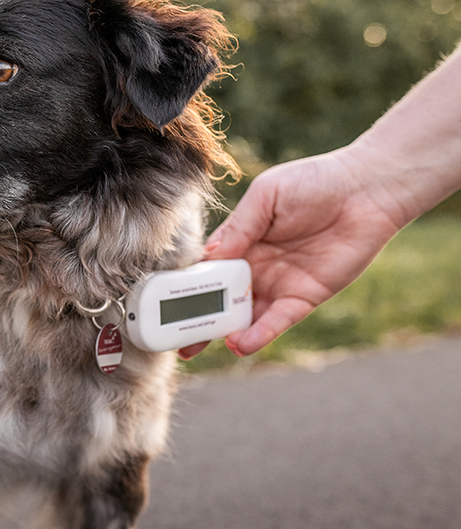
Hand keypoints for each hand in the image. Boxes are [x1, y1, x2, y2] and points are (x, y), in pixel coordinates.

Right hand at [178, 149, 402, 357]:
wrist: (367, 190)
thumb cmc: (316, 181)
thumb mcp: (267, 195)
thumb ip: (240, 226)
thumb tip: (209, 256)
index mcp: (242, 240)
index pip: (207, 267)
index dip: (185, 284)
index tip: (160, 299)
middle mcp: (256, 266)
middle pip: (219, 298)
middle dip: (196, 319)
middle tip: (171, 337)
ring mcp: (279, 283)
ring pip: (244, 315)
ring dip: (222, 331)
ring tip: (197, 347)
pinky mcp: (305, 297)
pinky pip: (277, 320)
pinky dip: (258, 333)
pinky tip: (239, 343)